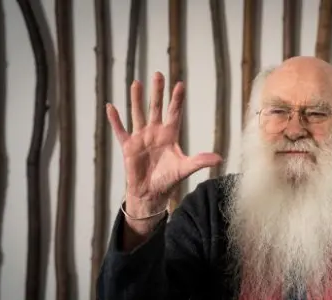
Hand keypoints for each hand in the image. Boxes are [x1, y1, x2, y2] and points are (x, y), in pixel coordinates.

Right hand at [107, 72, 221, 204]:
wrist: (151, 193)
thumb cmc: (168, 180)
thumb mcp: (185, 169)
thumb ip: (200, 161)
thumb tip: (220, 158)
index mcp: (170, 135)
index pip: (174, 113)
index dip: (177, 99)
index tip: (180, 84)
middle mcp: (155, 132)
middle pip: (156, 108)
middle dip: (157, 92)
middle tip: (158, 74)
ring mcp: (141, 137)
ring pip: (138, 114)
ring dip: (137, 99)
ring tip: (136, 82)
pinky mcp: (128, 146)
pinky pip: (120, 130)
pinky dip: (115, 120)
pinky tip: (111, 107)